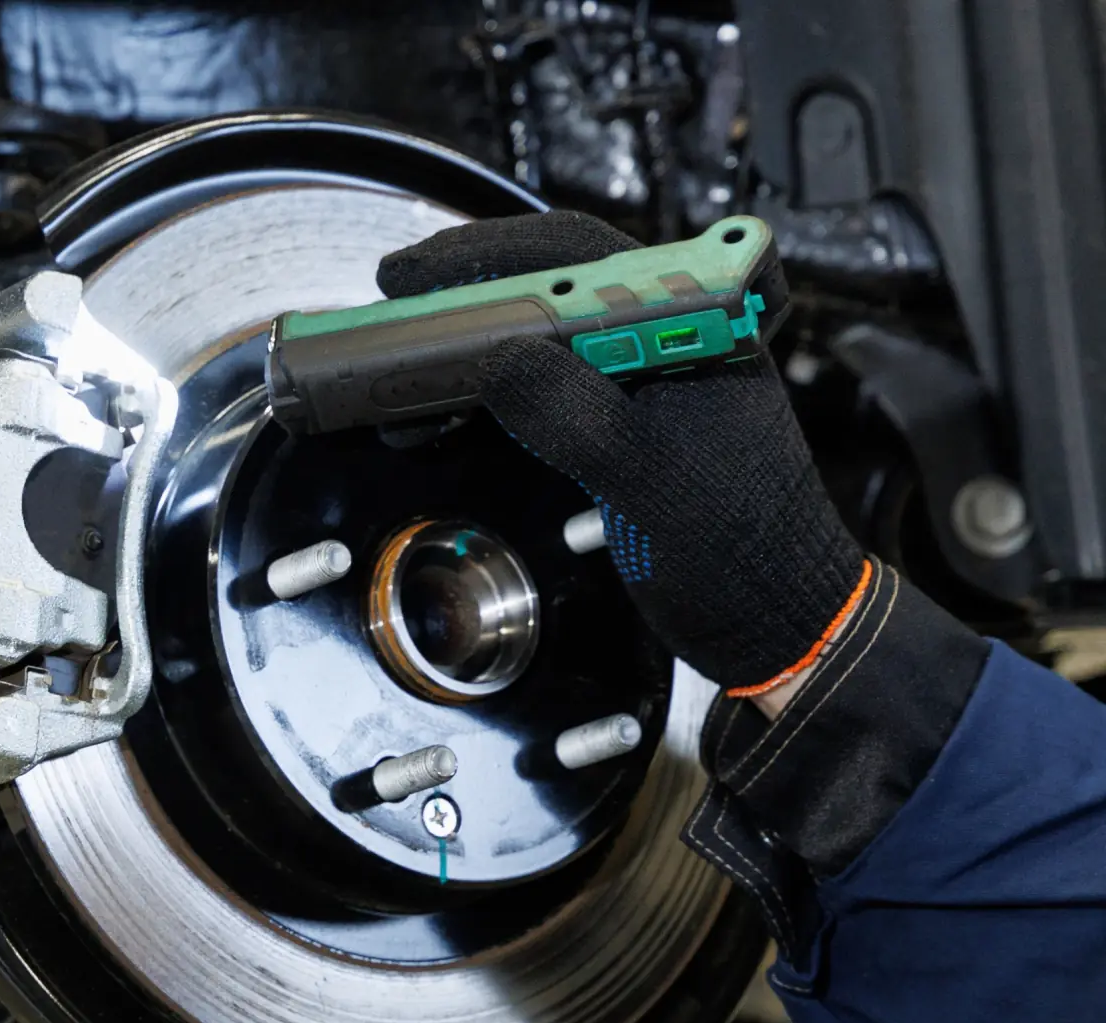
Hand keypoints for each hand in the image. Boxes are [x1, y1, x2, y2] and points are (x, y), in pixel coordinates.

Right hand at [377, 211, 868, 698]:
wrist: (774, 622)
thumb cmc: (745, 553)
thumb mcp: (648, 476)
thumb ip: (573, 412)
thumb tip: (494, 359)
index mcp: (692, 325)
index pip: (578, 256)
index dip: (488, 255)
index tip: (417, 274)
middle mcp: (662, 339)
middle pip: (545, 286)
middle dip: (460, 296)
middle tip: (392, 305)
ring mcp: (637, 383)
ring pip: (533, 339)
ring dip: (462, 354)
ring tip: (401, 377)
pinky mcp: (616, 425)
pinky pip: (536, 390)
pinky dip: (481, 400)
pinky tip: (436, 420)